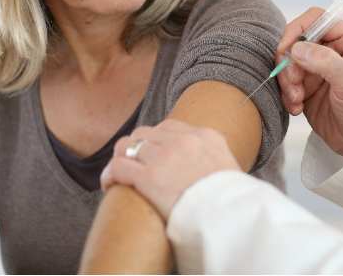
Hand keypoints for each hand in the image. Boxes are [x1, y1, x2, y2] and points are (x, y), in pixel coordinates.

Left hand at [100, 119, 239, 220]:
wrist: (232, 215)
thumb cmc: (233, 202)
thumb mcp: (230, 168)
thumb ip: (214, 160)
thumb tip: (206, 169)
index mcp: (206, 136)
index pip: (171, 127)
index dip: (156, 141)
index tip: (152, 155)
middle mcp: (185, 139)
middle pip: (147, 133)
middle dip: (137, 147)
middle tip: (133, 165)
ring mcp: (166, 156)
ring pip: (128, 145)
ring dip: (121, 158)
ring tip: (118, 174)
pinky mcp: (150, 176)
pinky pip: (118, 167)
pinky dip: (110, 174)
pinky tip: (109, 184)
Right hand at [276, 8, 342, 158]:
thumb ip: (326, 62)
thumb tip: (297, 48)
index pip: (315, 19)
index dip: (297, 30)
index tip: (285, 50)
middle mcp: (330, 49)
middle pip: (296, 41)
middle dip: (289, 63)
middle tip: (293, 84)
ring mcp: (316, 67)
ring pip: (287, 62)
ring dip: (286, 81)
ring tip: (297, 100)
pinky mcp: (306, 85)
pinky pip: (285, 82)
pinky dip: (286, 94)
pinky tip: (297, 108)